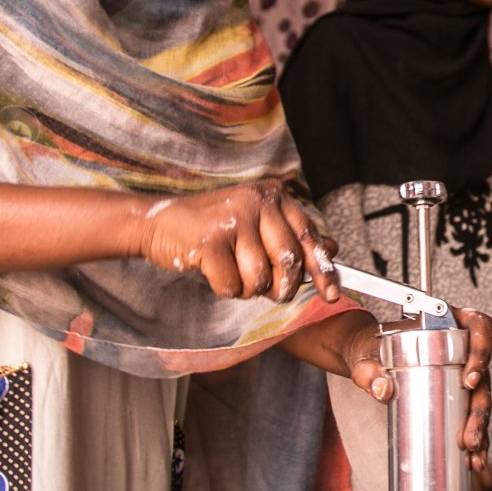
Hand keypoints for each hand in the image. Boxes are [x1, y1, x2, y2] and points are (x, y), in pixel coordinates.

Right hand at [134, 180, 339, 301]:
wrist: (158, 224)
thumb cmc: (212, 229)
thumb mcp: (256, 226)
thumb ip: (291, 237)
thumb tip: (333, 251)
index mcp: (273, 195)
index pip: (308, 236)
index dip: (322, 269)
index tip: (332, 294)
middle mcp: (257, 201)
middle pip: (288, 262)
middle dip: (281, 287)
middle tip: (270, 293)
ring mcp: (233, 219)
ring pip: (259, 278)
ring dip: (247, 288)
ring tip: (232, 272)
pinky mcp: (210, 241)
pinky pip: (231, 286)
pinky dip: (224, 289)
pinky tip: (212, 271)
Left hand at [321, 306, 491, 472]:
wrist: (367, 358)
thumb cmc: (370, 347)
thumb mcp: (365, 356)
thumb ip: (368, 369)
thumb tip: (383, 389)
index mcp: (448, 323)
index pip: (480, 327)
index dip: (483, 351)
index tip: (468, 379)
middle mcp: (463, 347)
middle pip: (484, 374)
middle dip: (480, 409)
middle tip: (469, 435)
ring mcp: (462, 372)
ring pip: (481, 399)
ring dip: (481, 429)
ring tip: (474, 453)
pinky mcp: (457, 395)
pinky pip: (471, 415)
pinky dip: (475, 438)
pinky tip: (473, 458)